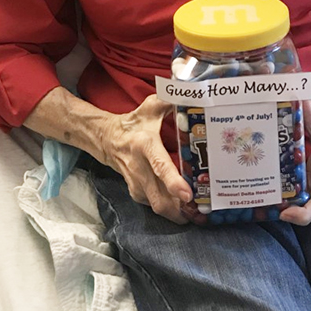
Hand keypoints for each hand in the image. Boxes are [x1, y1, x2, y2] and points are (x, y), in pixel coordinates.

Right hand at [100, 94, 191, 223]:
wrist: (108, 139)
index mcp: (145, 145)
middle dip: (181, 210)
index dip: (173, 182)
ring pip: (157, 206)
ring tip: (199, 217)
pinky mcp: (136, 193)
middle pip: (160, 197)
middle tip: (203, 214)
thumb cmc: (135, 123)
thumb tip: (194, 93)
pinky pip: (154, 206)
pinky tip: (186, 212)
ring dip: (177, 214)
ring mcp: (136, 183)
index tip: (188, 194)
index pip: (159, 166)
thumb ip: (171, 100)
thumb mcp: (151, 107)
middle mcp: (139, 167)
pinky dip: (170, 211)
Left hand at [279, 100, 310, 225]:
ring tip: (266, 197)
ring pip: (306, 203)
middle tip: (267, 204)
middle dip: (288, 210)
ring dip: (288, 202)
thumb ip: (308, 116)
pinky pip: (305, 196)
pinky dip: (291, 194)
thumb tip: (296, 98)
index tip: (284, 213)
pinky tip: (274, 189)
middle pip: (309, 210)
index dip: (301, 215)